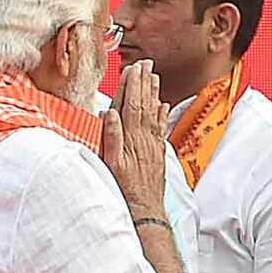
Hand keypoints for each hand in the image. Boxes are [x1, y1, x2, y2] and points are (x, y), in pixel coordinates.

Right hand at [102, 59, 168, 219]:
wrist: (145, 208)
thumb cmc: (126, 188)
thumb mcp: (112, 163)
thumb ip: (111, 137)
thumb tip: (109, 113)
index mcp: (132, 137)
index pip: (132, 105)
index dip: (133, 85)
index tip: (133, 68)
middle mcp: (145, 138)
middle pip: (145, 104)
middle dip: (144, 83)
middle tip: (146, 64)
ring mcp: (153, 144)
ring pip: (153, 113)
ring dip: (153, 93)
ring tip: (154, 76)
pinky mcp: (157, 152)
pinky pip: (159, 127)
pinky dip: (161, 113)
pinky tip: (162, 104)